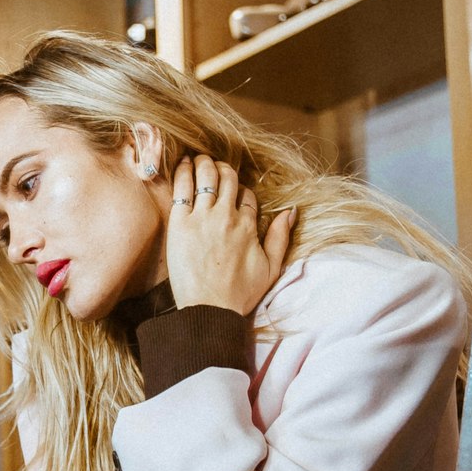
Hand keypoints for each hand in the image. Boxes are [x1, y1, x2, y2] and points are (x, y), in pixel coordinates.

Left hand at [167, 154, 295, 315]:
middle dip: (223, 168)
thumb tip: (291, 212)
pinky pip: (183, 188)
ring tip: (199, 160)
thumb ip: (280, 237)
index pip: (246, 195)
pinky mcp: (180, 223)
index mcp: (248, 226)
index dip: (240, 191)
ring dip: (204, 163)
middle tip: (215, 166)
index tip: (233, 193)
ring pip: (206, 176)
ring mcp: (203, 218)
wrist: (209, 310)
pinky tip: (183, 164)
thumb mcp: (270, 268)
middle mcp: (227, 217)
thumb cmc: (239, 294)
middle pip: (227, 179)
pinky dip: (184, 171)